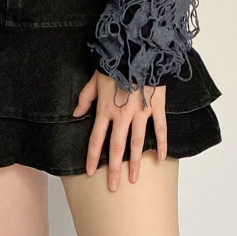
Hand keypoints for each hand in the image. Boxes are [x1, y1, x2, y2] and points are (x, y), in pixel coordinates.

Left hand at [72, 70, 167, 190]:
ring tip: (134, 180)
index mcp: (106, 109)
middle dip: (113, 169)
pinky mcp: (156, 106)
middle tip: (113, 187)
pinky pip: (160, 128)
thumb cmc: (115, 61)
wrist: (139, 47)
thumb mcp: (94, 79)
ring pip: (137, 143)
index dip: (92, 157)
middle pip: (116, 148)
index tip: (90, 173)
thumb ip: (85, 98)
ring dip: (135, 163)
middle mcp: (122, 115)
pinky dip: (161, 144)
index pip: (96, 139)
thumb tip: (76, 114)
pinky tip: (160, 158)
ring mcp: (141, 112)